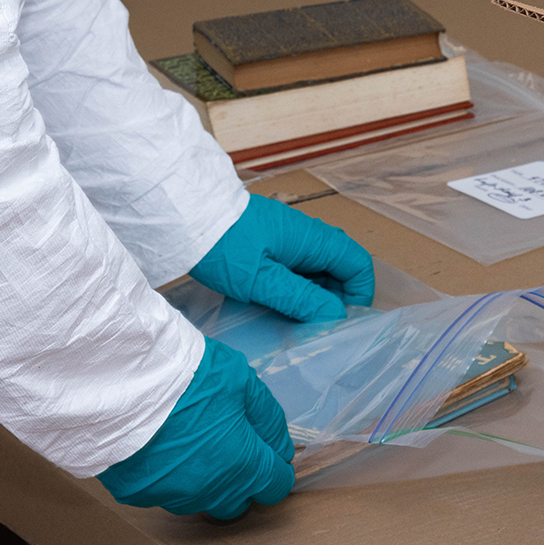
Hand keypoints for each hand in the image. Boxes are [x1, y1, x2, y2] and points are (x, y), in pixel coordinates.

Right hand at [97, 337, 294, 518]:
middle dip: (241, 480)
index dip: (276, 467)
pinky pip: (164, 492)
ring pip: (200, 500)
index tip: (266, 451)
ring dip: (204, 479)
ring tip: (189, 441)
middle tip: (228, 444)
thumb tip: (280, 447)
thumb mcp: (244, 383)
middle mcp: (212, 491)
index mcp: (244, 465)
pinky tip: (159, 445)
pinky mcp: (139, 494)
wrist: (125, 381)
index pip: (276, 487)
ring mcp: (173, 496)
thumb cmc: (191, 377)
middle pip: (239, 502)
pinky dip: (167, 474)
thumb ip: (269, 420)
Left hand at [190, 195, 374, 321]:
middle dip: (334, 300)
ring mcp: (287, 238)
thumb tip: (336, 317)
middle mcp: (306, 235)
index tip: (343, 321)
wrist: (184, 215)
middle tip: (316, 329)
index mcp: (312, 239)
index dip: (359, 294)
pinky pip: (295, 268)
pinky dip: (294, 289)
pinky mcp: (269, 242)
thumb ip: (302, 299)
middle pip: (339, 268)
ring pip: (316, 270)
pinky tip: (276, 306)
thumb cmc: (223, 246)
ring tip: (295, 323)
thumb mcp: (262, 280)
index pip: (358, 264)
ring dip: (312, 297)